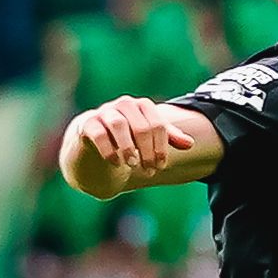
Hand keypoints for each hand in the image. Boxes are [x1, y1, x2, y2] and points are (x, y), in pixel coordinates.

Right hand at [63, 97, 194, 180]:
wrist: (92, 142)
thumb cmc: (126, 139)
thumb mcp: (149, 139)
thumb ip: (169, 138)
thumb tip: (190, 144)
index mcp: (142, 106)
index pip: (158, 125)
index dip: (162, 147)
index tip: (161, 166)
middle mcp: (124, 105)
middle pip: (142, 126)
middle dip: (148, 152)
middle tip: (150, 171)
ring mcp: (104, 113)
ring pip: (119, 125)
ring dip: (128, 148)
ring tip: (133, 164)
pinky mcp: (87, 124)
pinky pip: (98, 133)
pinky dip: (109, 149)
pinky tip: (116, 163)